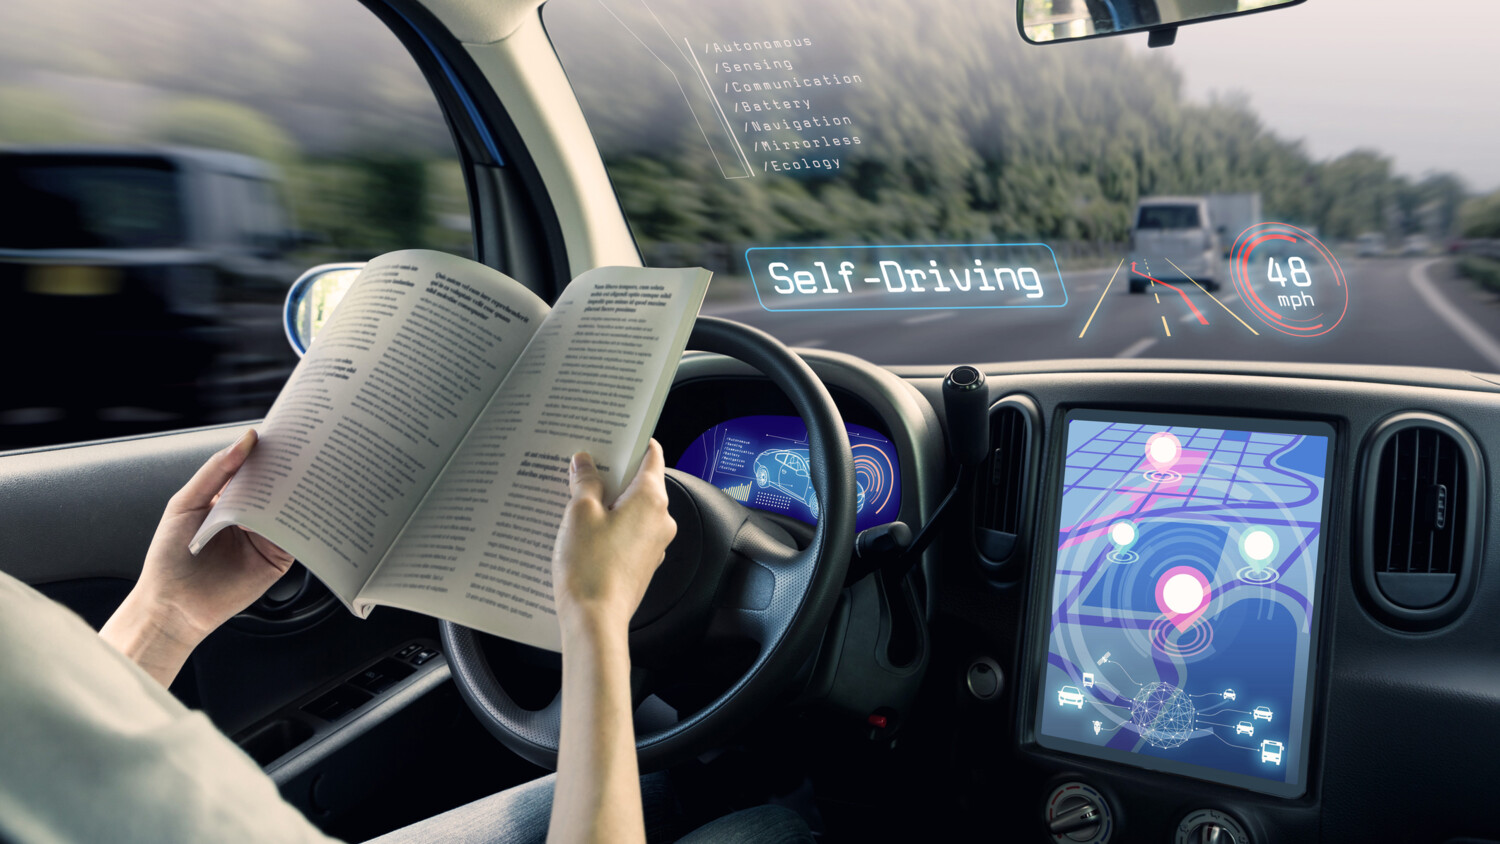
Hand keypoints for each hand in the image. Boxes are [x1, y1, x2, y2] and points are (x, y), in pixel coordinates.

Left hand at [101, 429, 293, 684]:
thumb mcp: (186, 502)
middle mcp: (251, 515)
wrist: (172, 606)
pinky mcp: (278, 558)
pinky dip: (301, 523)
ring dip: (299, 493)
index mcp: (229, 498)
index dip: (269, 451)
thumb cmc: (169, 556)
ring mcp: (266, 536)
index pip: (255, 468)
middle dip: (289, 469)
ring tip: (307, 475)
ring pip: (289, 508)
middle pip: (276, 486)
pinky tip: (302, 511)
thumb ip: (216, 471)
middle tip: (306, 450)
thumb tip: (247, 438)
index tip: (286, 432)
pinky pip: (295, 536)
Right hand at [551, 440, 676, 632]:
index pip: (652, 456)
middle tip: (584, 468)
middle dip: (613, 475)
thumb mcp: (580, 513)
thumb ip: (585, 482)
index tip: (615, 436)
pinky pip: (630, 533)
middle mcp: (661, 520)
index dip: (633, 443)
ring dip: (610, 502)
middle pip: (641, 483)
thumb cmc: (590, 566)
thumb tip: (586, 463)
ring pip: (633, 510)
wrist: (595, 620)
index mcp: (651, 499)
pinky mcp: (643, 563)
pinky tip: (585, 531)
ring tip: (577, 500)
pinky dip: (612, 526)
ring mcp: (655, 544)